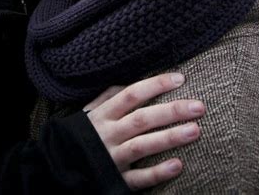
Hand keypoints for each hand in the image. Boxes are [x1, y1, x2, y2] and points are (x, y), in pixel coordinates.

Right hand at [84, 73, 203, 190]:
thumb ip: (108, 96)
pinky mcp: (116, 180)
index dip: (155, 85)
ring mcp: (113, 157)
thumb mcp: (89, 112)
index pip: (132, 94)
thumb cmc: (80, 135)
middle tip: (199, 106)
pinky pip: (139, 178)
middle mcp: (109, 133)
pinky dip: (158, 172)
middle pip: (142, 119)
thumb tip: (130, 81)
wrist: (59, 168)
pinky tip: (178, 165)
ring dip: (170, 138)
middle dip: (172, 111)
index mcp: (104, 114)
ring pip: (143, 145)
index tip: (180, 79)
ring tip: (196, 130)